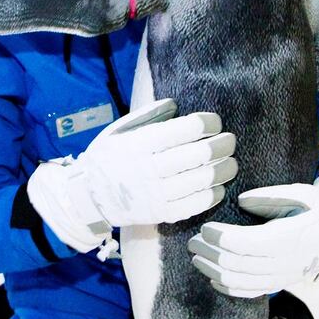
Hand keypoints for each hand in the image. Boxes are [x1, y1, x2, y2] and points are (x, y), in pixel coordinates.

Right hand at [27, 98, 236, 252]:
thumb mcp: (120, 130)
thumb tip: (177, 105)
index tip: (215, 122)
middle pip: (199, 154)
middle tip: (230, 140)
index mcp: (140, 144)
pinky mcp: (161, 214)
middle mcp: (149, 169)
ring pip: (203, 180)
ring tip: (231, 162)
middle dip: (222, 144)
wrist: (87, 198)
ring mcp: (156, 194)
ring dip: (224, 169)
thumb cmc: (107, 158)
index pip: (186, 129)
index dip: (208, 123)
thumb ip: (148, 115)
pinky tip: (218, 186)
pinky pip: (196, 204)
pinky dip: (213, 194)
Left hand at [188, 170, 318, 297]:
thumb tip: (242, 201)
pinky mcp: (280, 284)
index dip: (219, 237)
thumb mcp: (301, 193)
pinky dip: (228, 287)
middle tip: (192, 241)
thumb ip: (270, 196)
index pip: (243, 244)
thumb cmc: (318, 207)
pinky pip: (249, 292)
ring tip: (197, 257)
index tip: (205, 228)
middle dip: (209, 253)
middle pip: (235, 264)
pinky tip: (213, 277)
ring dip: (213, 270)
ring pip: (239, 281)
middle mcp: (284, 262)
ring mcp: (282, 277)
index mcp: (288, 238)